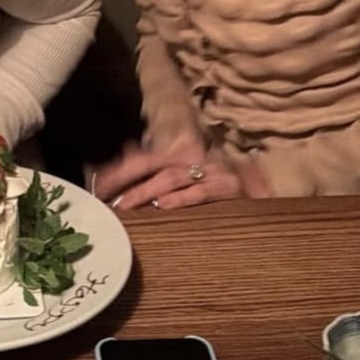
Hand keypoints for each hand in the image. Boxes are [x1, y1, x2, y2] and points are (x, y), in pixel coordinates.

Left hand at [91, 142, 264, 211]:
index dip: (118, 170)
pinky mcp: (229, 187)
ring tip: (127, 205)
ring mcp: (211, 170)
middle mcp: (194, 158)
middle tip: (107, 201)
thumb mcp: (184, 175)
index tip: (97, 186)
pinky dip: (182, 198)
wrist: (262, 188)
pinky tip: (163, 206)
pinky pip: (202, 191)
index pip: (143, 158)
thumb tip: (117, 162)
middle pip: (153, 165)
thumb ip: (153, 170)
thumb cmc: (216, 185)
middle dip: (127, 182)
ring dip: (147, 192)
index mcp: (180, 154)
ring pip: (173, 178)